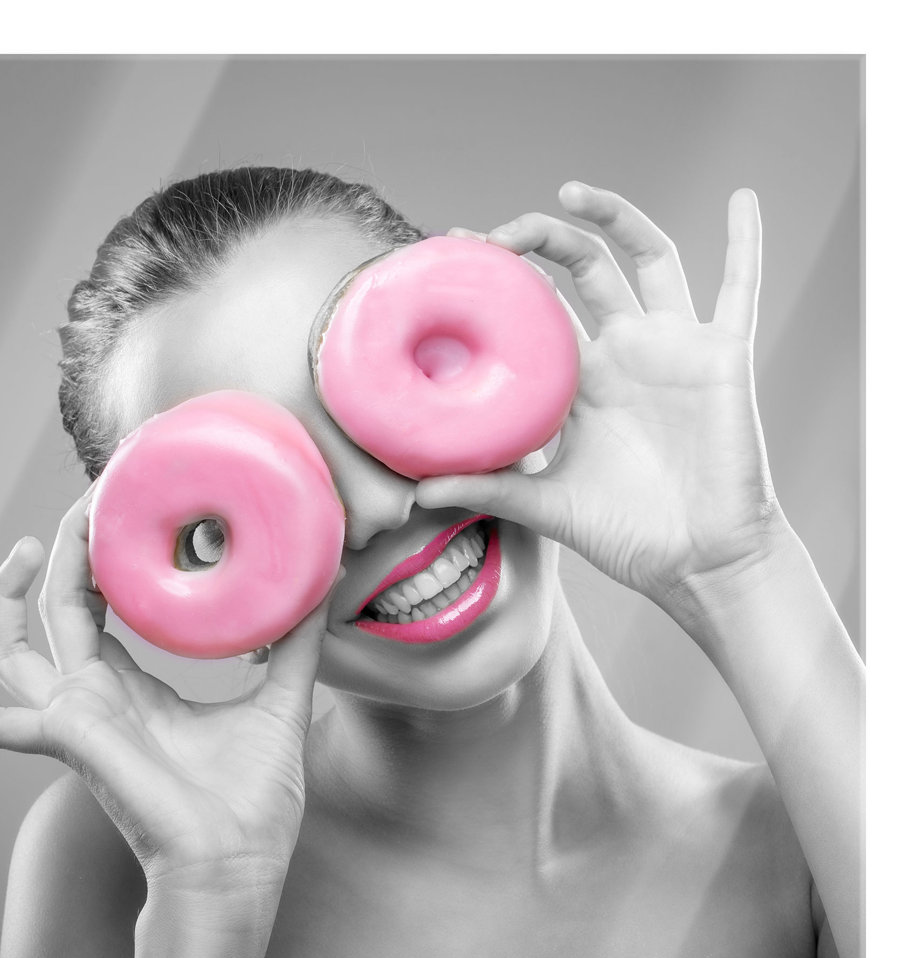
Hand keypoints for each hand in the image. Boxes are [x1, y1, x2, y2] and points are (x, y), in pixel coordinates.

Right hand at [0, 489, 338, 895]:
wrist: (238, 867)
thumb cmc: (253, 802)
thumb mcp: (281, 700)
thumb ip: (297, 642)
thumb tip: (323, 582)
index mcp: (138, 692)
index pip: (100, 614)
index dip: (99, 563)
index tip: (118, 513)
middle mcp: (100, 699)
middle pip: (56, 614)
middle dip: (62, 556)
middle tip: (88, 502)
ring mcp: (79, 719)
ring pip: (16, 649)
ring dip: (10, 597)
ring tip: (30, 544)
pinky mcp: (71, 738)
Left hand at [419, 183, 786, 612]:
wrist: (697, 561)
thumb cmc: (627, 534)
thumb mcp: (547, 506)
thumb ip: (489, 488)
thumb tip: (419, 493)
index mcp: (580, 383)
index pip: (536, 313)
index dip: (501, 282)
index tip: (454, 256)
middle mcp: (623, 354)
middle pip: (579, 271)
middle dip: (537, 242)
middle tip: (494, 234)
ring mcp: (671, 348)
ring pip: (645, 259)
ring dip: (613, 217)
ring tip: (571, 190)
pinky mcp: (720, 355)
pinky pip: (740, 289)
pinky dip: (746, 245)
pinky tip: (745, 199)